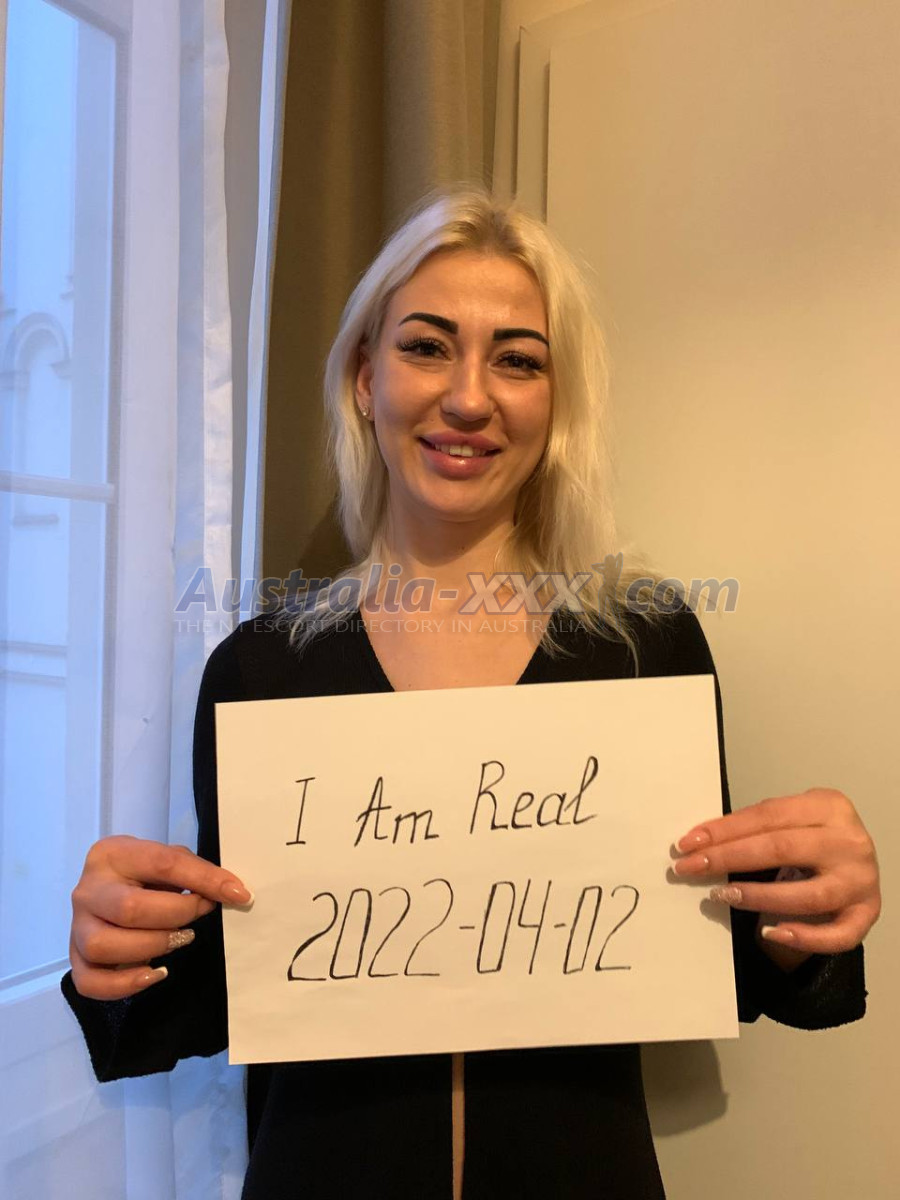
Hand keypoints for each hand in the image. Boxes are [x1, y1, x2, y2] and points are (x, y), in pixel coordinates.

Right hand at [69, 834, 252, 999]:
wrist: (110, 886)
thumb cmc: (144, 874)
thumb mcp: (166, 859)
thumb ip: (195, 872)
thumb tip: (234, 893)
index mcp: (113, 854)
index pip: (162, 864)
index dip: (204, 880)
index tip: (237, 894)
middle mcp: (88, 889)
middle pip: (129, 909)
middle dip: (176, 916)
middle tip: (198, 914)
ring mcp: (77, 926)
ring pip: (103, 945)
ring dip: (151, 947)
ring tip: (177, 940)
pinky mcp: (76, 958)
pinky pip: (89, 981)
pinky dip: (124, 984)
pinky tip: (154, 973)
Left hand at [672, 788, 880, 955]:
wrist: (856, 863)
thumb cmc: (814, 840)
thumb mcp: (791, 821)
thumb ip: (757, 829)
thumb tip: (701, 843)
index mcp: (829, 807)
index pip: (768, 816)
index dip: (724, 830)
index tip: (689, 843)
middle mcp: (850, 841)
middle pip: (781, 849)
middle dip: (729, 858)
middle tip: (691, 868)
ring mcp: (862, 880)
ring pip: (808, 895)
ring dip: (759, 897)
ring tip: (723, 895)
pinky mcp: (867, 914)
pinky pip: (837, 935)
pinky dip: (803, 938)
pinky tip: (770, 932)